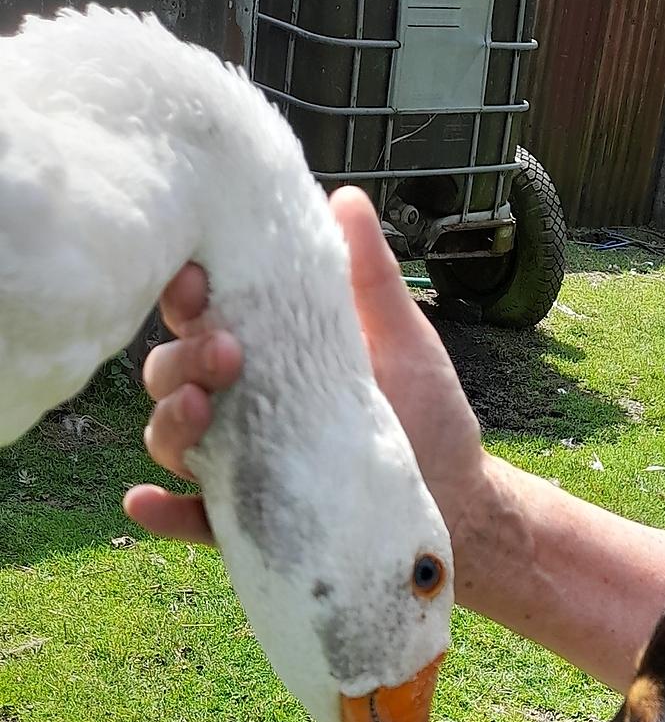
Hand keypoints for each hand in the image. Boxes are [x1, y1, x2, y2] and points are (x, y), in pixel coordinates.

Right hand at [124, 187, 486, 543]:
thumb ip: (371, 278)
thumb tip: (346, 199)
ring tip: (199, 407)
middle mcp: (242, 409)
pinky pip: (192, 518)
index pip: (204, 316)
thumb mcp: (404, 341)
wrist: (462, 506)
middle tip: (227, 350)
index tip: (198, 276)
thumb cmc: (431, 419)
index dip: (187, 293)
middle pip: (173, 372)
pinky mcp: (252, 523)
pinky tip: (144, 500)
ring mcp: (242, 466)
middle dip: (182, 355)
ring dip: (169, 420)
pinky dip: (162, 511)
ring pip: (171, 437)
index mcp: (270, 357)